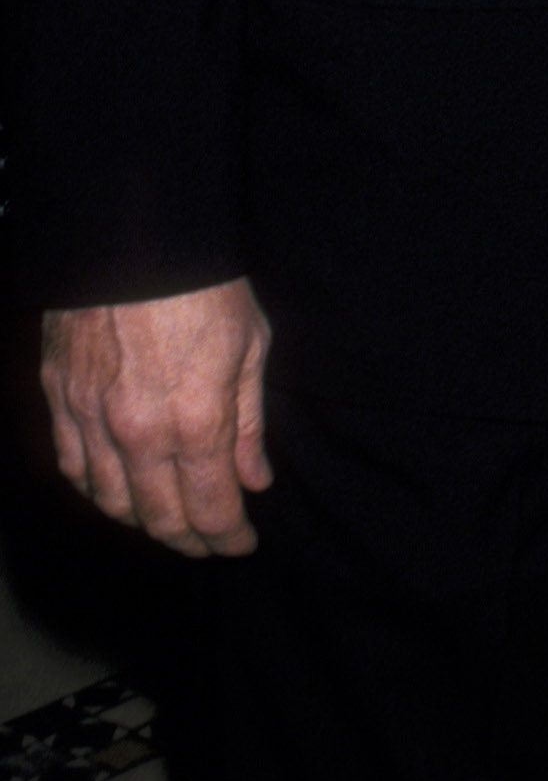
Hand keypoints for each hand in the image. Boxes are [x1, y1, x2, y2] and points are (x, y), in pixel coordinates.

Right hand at [40, 279, 273, 558]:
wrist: (135, 236)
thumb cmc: (206, 286)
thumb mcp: (250, 347)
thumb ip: (249, 424)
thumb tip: (255, 480)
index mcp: (196, 422)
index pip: (210, 510)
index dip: (228, 538)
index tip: (242, 543)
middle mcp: (138, 434)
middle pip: (160, 518)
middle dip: (189, 540)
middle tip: (209, 543)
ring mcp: (91, 420)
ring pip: (110, 502)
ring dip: (142, 521)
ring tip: (168, 521)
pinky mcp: (59, 399)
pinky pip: (73, 467)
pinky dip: (96, 490)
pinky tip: (116, 491)